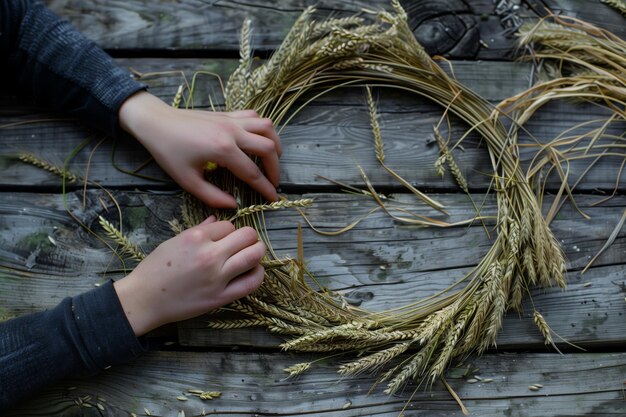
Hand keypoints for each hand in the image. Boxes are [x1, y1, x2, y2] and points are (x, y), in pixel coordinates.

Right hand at [113, 216, 265, 335]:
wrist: (144, 300)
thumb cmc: (155, 269)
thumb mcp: (174, 242)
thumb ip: (199, 229)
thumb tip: (216, 219)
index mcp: (196, 238)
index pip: (228, 225)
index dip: (229, 230)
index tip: (225, 237)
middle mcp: (209, 255)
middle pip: (247, 236)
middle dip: (249, 236)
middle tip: (247, 242)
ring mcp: (217, 277)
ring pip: (253, 255)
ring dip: (258, 251)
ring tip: (254, 252)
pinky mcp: (221, 296)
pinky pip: (251, 282)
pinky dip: (258, 273)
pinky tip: (254, 270)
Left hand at [118, 91, 281, 207]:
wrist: (155, 122)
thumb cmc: (168, 151)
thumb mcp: (187, 180)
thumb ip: (212, 196)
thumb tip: (233, 205)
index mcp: (222, 150)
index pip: (252, 173)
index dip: (265, 188)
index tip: (273, 199)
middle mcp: (232, 132)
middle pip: (267, 148)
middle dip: (275, 168)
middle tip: (273, 183)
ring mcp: (231, 120)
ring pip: (267, 127)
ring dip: (274, 143)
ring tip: (273, 159)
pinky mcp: (228, 114)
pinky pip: (255, 117)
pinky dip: (263, 128)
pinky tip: (258, 140)